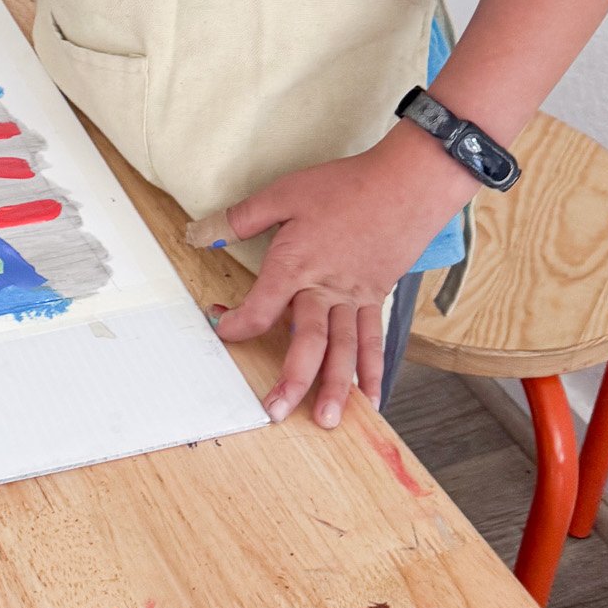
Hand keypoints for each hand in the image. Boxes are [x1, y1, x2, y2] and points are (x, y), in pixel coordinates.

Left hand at [206, 128, 468, 427]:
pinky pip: (374, 340)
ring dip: (337, 388)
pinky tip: (372, 397)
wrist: (404, 185)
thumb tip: (203, 233)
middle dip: (292, 379)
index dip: (239, 324)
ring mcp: (356, 298)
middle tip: (276, 412)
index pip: (262, 307)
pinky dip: (373, 370)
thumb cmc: (343, 187)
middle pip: (308, 342)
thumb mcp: (284, 193)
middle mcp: (326, 289)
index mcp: (296, 265)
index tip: (222, 331)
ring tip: (328, 421)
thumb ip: (242, 217)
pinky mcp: (377, 297)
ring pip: (345, 351)